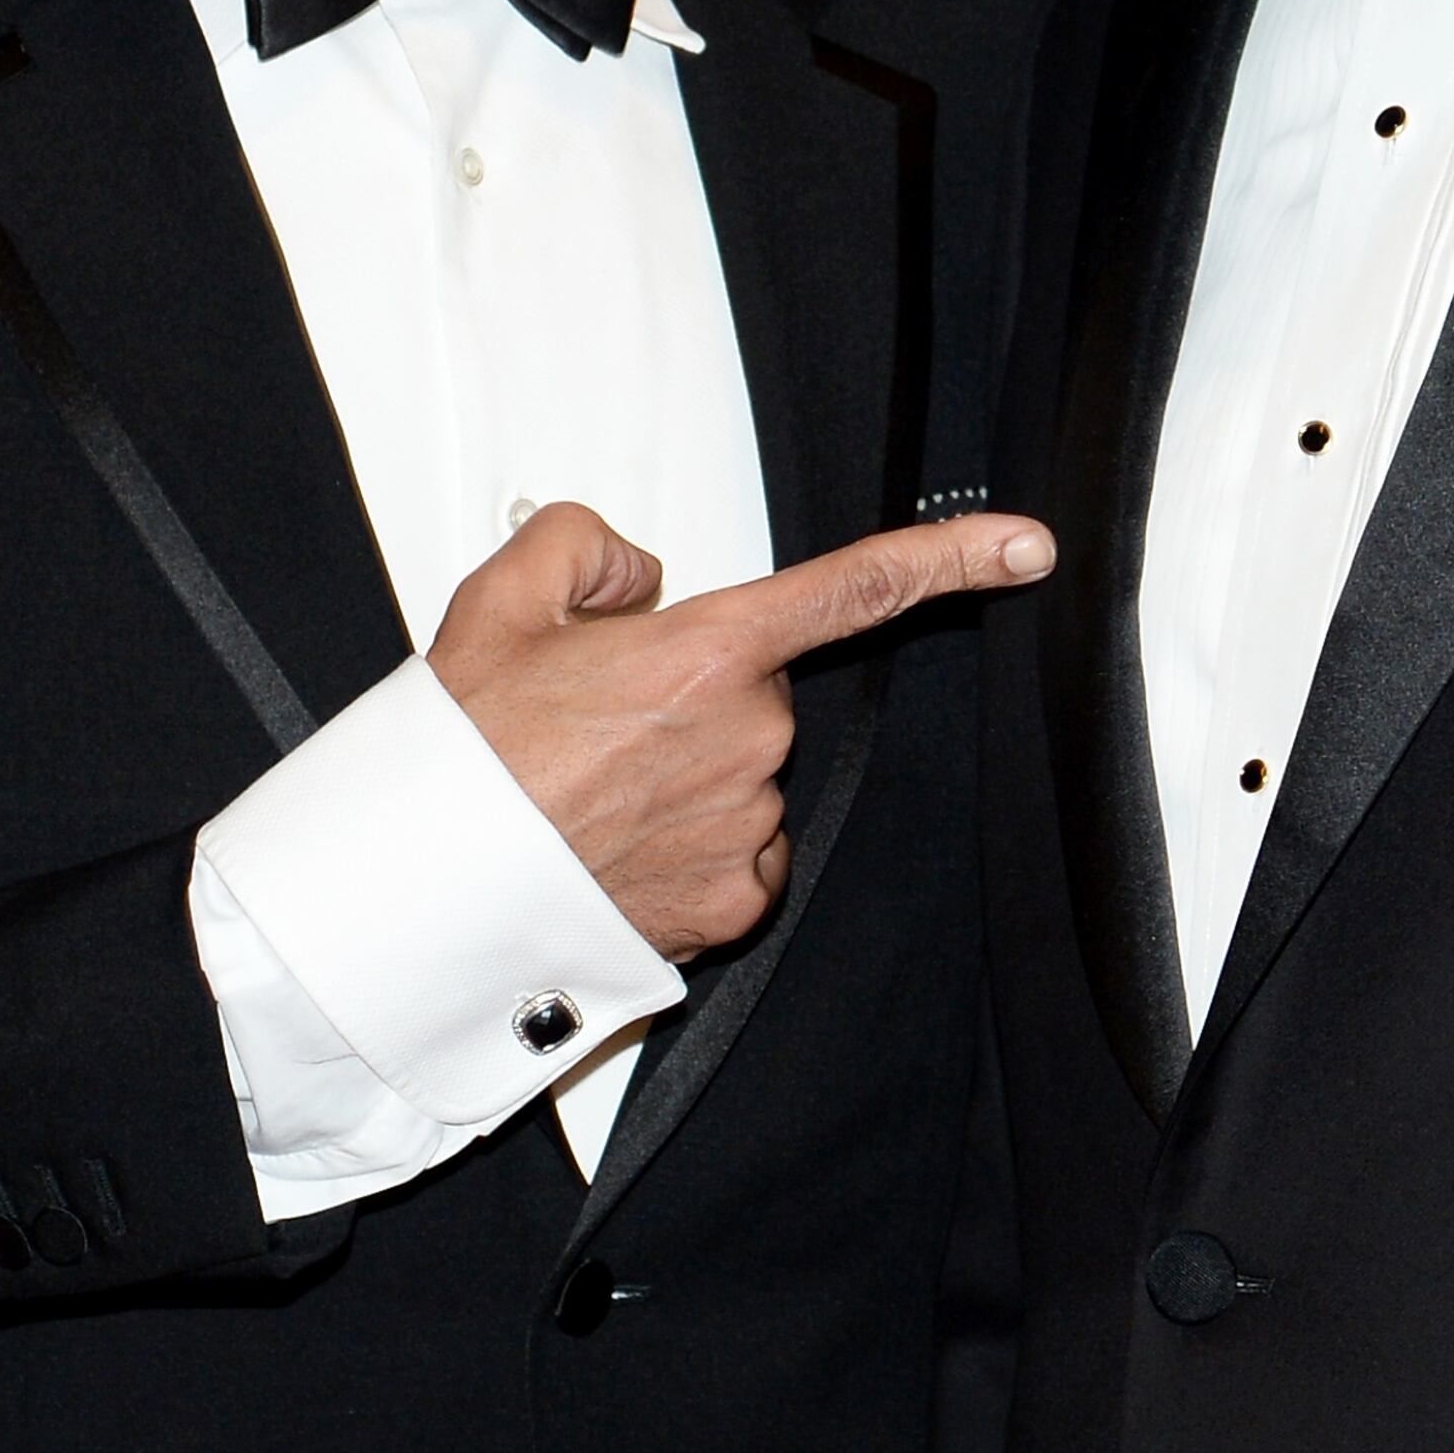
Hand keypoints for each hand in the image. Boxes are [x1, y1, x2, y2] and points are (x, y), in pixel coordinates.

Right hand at [428, 501, 1054, 960]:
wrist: (428, 886)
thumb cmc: (463, 757)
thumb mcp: (502, 599)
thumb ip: (589, 547)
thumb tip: (639, 580)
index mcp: (705, 656)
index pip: (855, 589)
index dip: (952, 559)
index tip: (1025, 546)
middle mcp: (747, 742)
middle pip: (757, 697)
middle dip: (693, 701)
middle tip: (595, 728)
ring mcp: (746, 828)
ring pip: (746, 780)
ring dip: (686, 779)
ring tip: (590, 795)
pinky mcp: (733, 906)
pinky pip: (740, 855)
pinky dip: (694, 849)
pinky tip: (623, 847)